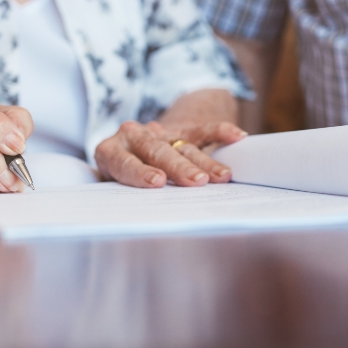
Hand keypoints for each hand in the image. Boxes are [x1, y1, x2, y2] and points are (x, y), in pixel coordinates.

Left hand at [95, 120, 247, 186]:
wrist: (133, 145)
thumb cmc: (121, 177)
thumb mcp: (113, 186)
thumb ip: (121, 196)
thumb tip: (135, 219)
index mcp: (110, 151)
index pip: (124, 162)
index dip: (140, 172)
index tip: (157, 182)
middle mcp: (133, 137)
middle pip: (157, 151)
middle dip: (179, 167)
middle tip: (196, 182)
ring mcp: (158, 131)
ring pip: (182, 145)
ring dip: (204, 161)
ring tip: (222, 177)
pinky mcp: (180, 128)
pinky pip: (202, 129)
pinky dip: (220, 132)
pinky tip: (237, 136)